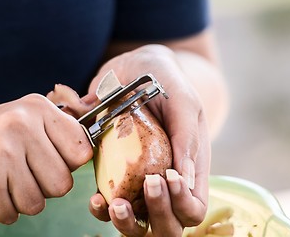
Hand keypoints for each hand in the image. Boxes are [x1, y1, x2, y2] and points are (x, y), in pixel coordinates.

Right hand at [0, 94, 92, 223]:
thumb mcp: (21, 122)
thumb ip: (55, 135)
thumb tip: (87, 155)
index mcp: (37, 108)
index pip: (82, 151)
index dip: (68, 165)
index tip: (50, 162)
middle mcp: (22, 123)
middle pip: (63, 183)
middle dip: (43, 188)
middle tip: (20, 174)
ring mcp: (4, 150)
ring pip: (38, 203)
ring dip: (21, 200)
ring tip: (3, 181)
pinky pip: (12, 214)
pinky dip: (1, 210)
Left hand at [88, 44, 210, 235]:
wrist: (133, 68)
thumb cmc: (165, 82)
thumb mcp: (183, 101)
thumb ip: (188, 136)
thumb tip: (185, 179)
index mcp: (190, 166)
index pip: (194, 208)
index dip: (183, 204)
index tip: (167, 177)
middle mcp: (165, 180)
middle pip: (169, 224)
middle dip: (158, 214)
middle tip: (145, 185)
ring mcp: (138, 181)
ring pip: (138, 224)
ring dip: (127, 222)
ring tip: (114, 204)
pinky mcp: (113, 175)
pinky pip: (109, 207)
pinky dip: (102, 211)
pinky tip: (95, 198)